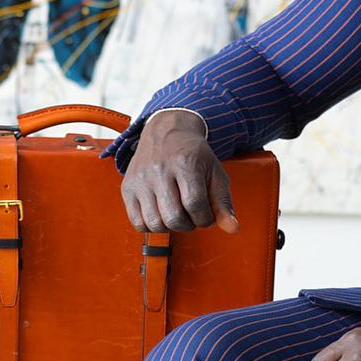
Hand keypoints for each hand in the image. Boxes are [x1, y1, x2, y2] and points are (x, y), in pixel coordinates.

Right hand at [120, 110, 238, 233]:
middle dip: (189, 224)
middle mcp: (159, 171)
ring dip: (171, 227)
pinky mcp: (128, 188)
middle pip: (174, 217)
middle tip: (192, 214)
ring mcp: (140, 180)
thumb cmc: (193, 155)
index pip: (195, 204)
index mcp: (185, 164)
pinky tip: (161, 214)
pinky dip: (151, 226)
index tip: (206, 214)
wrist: (167, 132)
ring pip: (155, 223)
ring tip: (177, 214)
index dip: (205, 218)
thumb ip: (223, 202)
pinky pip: (137, 222)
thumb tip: (233, 228)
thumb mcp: (215, 173)